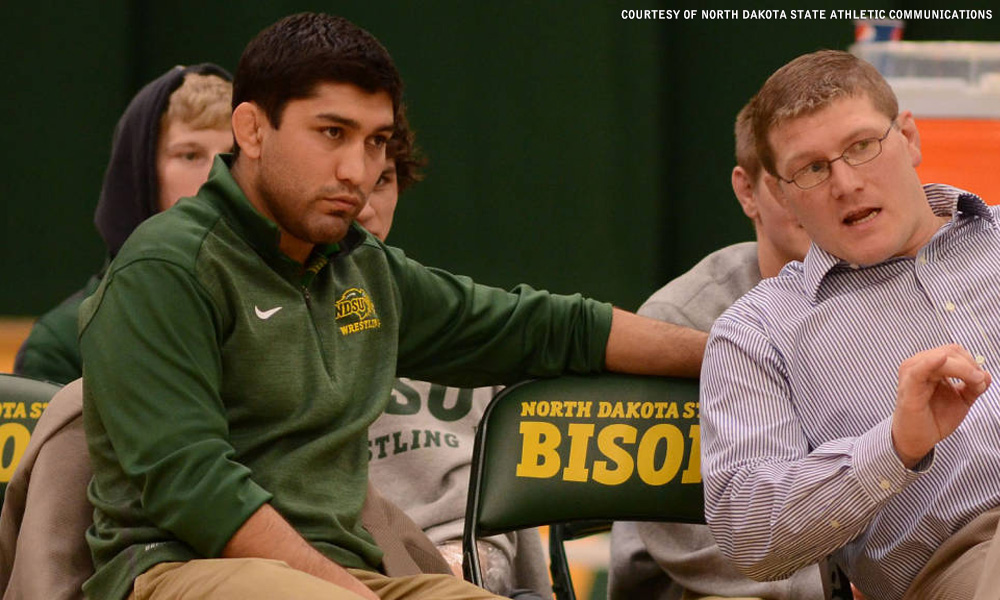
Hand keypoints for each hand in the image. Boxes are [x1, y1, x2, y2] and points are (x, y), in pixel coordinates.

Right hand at [891, 344, 989, 467]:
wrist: (919, 439)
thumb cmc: (933, 418)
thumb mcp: (961, 400)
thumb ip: (974, 387)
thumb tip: (986, 375)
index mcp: (930, 366)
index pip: (954, 352)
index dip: (972, 362)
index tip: (981, 380)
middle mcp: (919, 365)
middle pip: (950, 352)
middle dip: (970, 366)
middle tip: (978, 383)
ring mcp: (912, 374)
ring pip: (941, 358)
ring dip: (963, 369)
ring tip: (973, 384)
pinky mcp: (909, 387)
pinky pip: (919, 370)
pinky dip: (931, 363)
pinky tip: (941, 360)